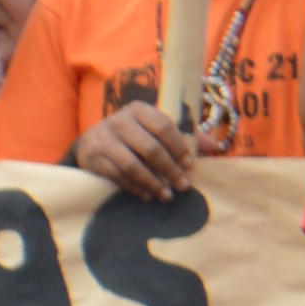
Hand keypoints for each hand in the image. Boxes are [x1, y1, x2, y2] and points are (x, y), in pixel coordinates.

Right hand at [70, 101, 199, 198]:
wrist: (92, 142)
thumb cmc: (132, 136)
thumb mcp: (153, 130)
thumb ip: (182, 137)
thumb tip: (213, 145)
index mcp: (138, 109)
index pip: (163, 126)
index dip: (179, 147)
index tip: (190, 165)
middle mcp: (119, 120)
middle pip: (150, 148)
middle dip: (170, 170)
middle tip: (183, 186)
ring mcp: (103, 138)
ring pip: (132, 165)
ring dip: (153, 183)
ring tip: (167, 196)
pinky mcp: (93, 157)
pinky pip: (117, 176)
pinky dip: (135, 188)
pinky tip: (148, 196)